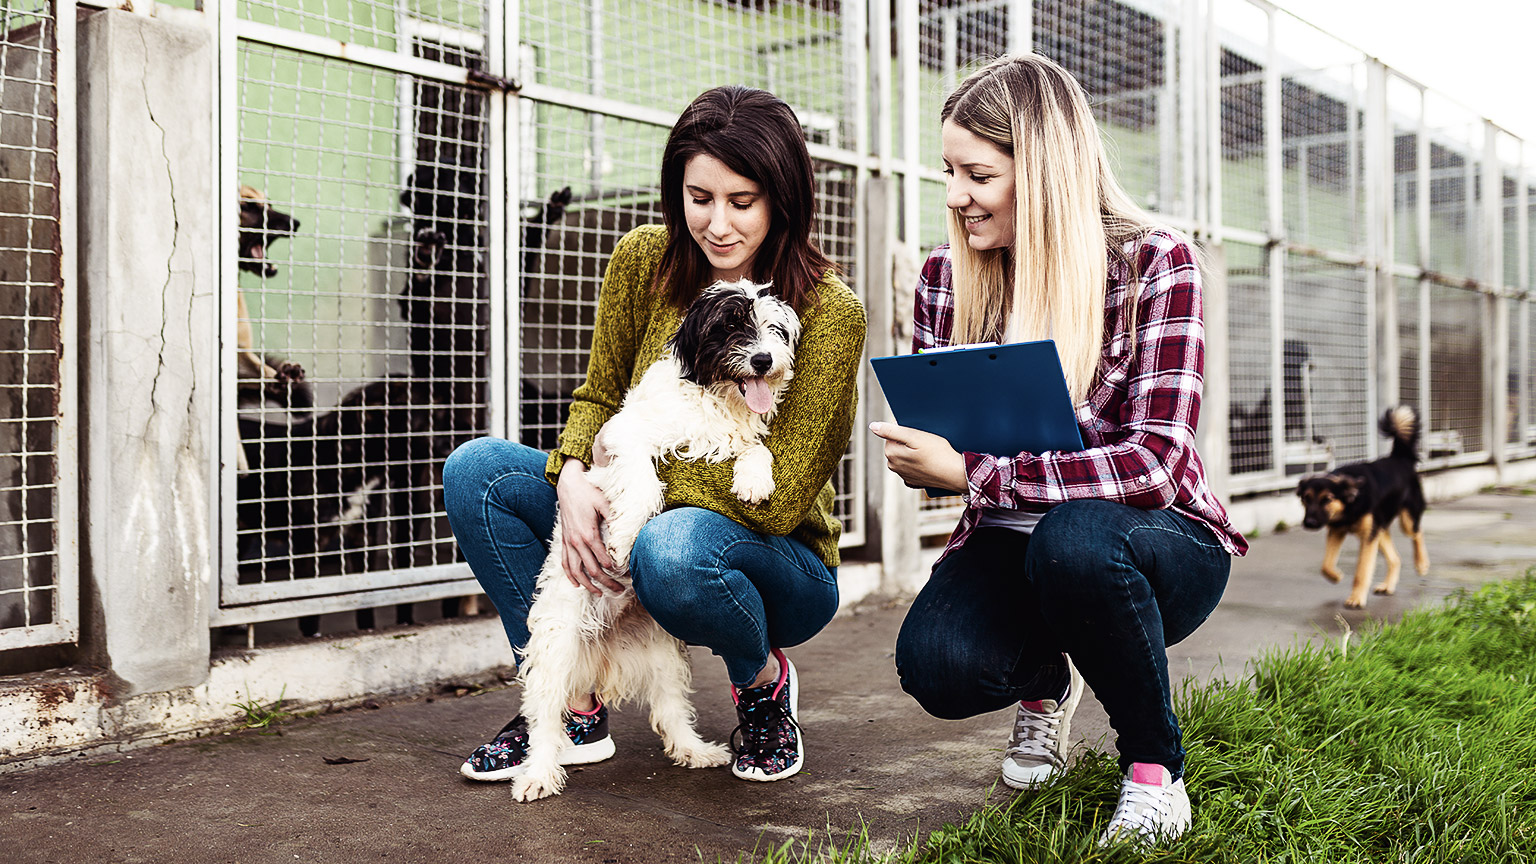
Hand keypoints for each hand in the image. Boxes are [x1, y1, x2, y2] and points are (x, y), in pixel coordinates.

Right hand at [555, 458, 622, 594]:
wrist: (568, 485)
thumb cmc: (589, 492)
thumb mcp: (604, 503)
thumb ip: (615, 518)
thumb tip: (627, 533)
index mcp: (588, 534)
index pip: (603, 560)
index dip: (616, 571)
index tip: (627, 576)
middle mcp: (576, 542)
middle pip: (591, 570)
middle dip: (606, 583)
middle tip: (619, 591)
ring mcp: (568, 543)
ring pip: (576, 571)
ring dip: (588, 585)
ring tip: (600, 594)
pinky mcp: (564, 541)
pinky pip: (565, 563)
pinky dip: (570, 576)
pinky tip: (577, 585)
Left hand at [869, 421, 966, 493]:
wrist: (956, 474)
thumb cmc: (938, 453)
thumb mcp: (915, 436)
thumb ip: (891, 431)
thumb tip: (872, 426)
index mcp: (891, 454)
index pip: (892, 435)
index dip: (906, 432)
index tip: (919, 435)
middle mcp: (894, 467)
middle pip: (898, 446)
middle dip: (908, 443)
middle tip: (925, 443)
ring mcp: (904, 476)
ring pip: (905, 457)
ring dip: (913, 453)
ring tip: (929, 452)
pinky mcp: (914, 482)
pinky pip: (913, 468)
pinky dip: (919, 464)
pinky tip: (929, 463)